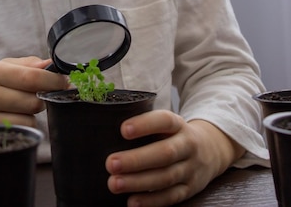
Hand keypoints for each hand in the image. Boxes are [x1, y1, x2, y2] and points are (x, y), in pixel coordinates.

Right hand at [0, 56, 67, 128]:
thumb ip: (25, 65)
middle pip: (34, 100)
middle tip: (35, 96)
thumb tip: (50, 64)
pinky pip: (20, 132)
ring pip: (30, 119)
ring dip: (31, 115)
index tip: (65, 82)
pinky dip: (23, 126)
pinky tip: (10, 120)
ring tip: (16, 109)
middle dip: (42, 98)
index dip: (54, 81)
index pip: (32, 77)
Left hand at [105, 110, 244, 205]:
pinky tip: (132, 201)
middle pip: (164, 153)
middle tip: (110, 163)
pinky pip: (170, 196)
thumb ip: (146, 126)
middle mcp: (187, 146)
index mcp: (179, 125)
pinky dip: (151, 201)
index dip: (144, 125)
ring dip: (138, 182)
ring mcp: (190, 169)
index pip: (164, 121)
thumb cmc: (175, 135)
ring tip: (114, 183)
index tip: (123, 130)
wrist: (211, 149)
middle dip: (136, 160)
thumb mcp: (167, 124)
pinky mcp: (190, 189)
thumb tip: (108, 132)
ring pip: (165, 177)